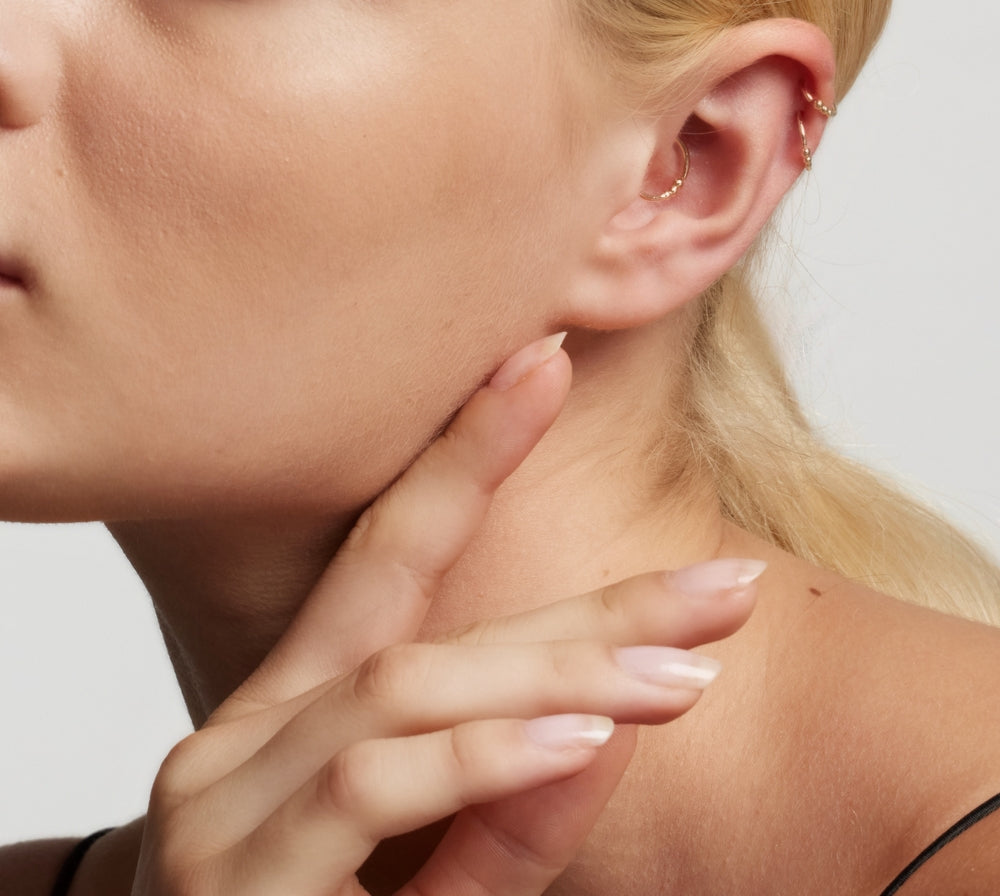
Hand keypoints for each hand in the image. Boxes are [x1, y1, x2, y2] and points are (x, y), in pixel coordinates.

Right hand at [132, 335, 761, 894]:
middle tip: (722, 585)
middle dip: (585, 603)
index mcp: (292, 707)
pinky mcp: (229, 878)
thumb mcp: (428, 881)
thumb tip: (609, 732)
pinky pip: (370, 784)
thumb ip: (506, 817)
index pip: (386, 552)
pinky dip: (480, 757)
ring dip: (554, 675)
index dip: (467, 450)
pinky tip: (577, 740)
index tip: (546, 362)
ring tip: (681, 671)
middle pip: (425, 620)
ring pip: (404, 687)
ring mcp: (224, 798)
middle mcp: (248, 729)